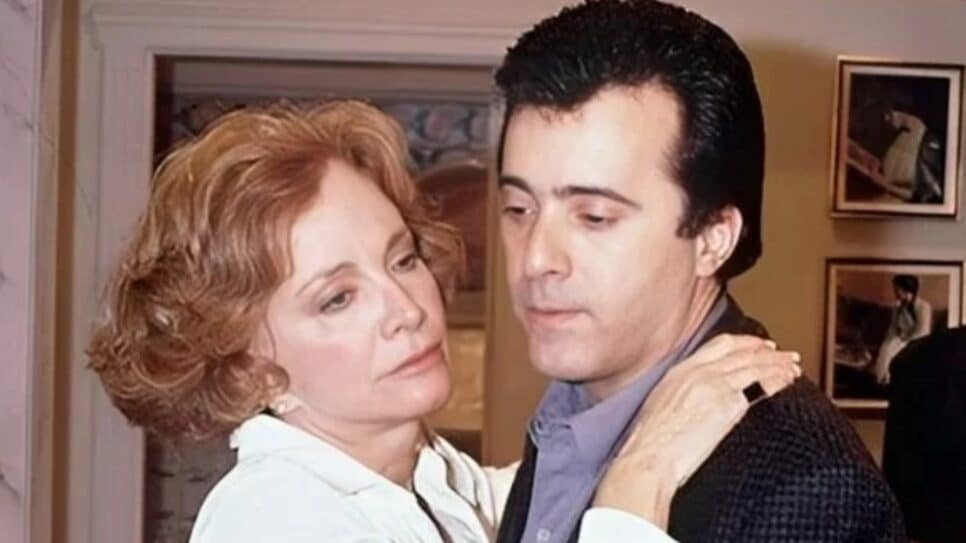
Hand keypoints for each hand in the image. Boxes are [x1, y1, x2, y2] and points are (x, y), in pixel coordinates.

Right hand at [593, 334, 800, 528]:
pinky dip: (777, 380)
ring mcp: (715, 385)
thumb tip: (703, 397)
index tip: (758, 345)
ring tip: (792, 368)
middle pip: (742, 352)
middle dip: (767, 352)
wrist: (651, 454)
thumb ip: (685, 392)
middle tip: (784, 355)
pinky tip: (787, 382)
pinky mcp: (729, 403)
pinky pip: (760, 386)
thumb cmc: (652, 441)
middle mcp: (699, 371)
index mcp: (681, 370)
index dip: (744, 343)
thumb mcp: (663, 403)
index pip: (720, 345)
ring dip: (778, 364)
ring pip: (755, 366)